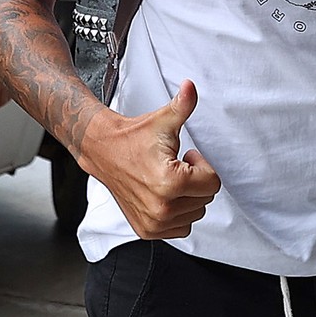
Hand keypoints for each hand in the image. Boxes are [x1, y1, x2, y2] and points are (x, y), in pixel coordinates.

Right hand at [81, 79, 220, 239]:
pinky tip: (163, 195)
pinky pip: (181, 227)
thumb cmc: (134, 137)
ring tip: (168, 179)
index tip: (186, 156)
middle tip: (176, 165)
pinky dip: (178, 213)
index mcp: (170, 182)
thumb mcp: (163, 120)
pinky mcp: (146, 230)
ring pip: (195, 213)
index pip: (212, 184)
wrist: (103, 151)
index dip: (202, 166)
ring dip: (187, 197)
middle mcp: (161, 207)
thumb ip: (183, 104)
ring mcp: (153, 222)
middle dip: (196, 181)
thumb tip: (191, 86)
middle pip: (205, 199)